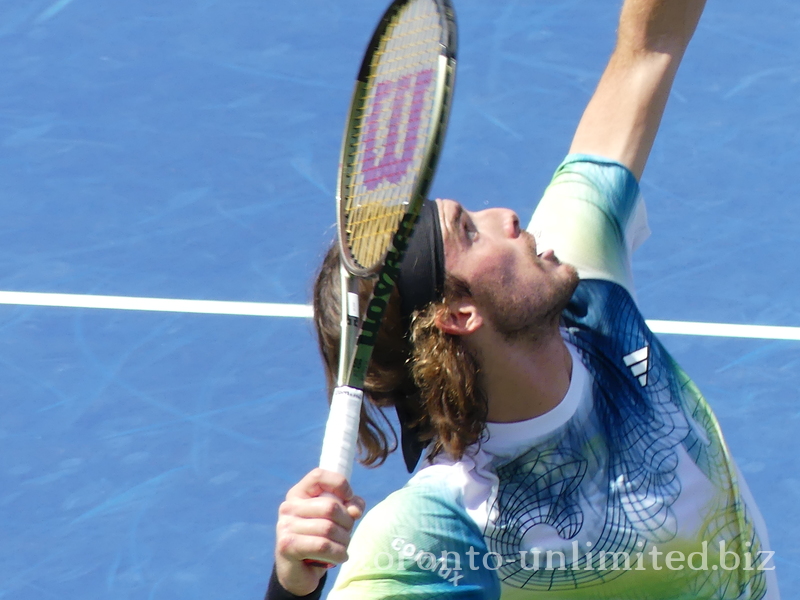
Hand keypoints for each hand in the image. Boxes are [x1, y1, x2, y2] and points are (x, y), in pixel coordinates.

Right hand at [274, 468, 365, 595]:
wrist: (299, 572)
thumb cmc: (321, 538)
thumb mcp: (337, 518)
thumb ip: (350, 506)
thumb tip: (355, 510)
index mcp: (299, 493)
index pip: (319, 475)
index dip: (340, 484)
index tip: (349, 499)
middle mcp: (288, 506)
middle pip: (330, 506)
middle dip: (347, 522)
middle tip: (346, 533)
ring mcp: (285, 526)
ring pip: (329, 528)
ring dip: (344, 541)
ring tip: (343, 547)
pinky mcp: (287, 545)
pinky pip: (322, 546)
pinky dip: (338, 553)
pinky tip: (341, 557)